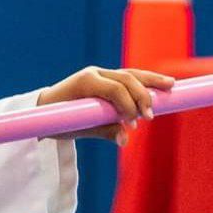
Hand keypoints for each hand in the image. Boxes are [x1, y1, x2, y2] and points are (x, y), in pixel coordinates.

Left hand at [36, 66, 175, 145]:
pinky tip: (161, 85)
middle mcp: (94, 73)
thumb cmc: (57, 121)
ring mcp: (100, 73)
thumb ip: (103, 132)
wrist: (43, 109)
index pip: (115, 88)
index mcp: (85, 82)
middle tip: (151, 116)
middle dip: (142, 96)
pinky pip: (128, 78)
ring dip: (151, 81)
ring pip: (131, 74)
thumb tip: (126, 140)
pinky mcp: (106, 77)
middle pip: (127, 78)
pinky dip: (144, 82)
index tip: (135, 123)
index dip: (128, 104)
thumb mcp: (78, 129)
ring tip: (170, 86)